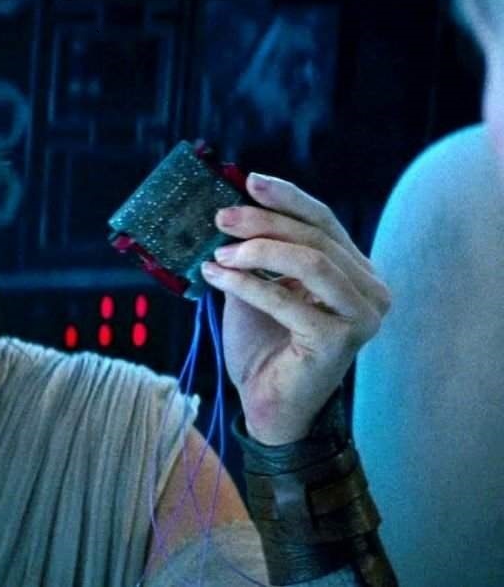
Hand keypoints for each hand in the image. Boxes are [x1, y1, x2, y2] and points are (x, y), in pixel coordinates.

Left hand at [199, 173, 390, 444]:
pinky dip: (248, 284)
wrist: (266, 406)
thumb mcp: (256, 288)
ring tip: (219, 254)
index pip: (324, 222)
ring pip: (312, 261)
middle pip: (316, 237)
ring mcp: (361, 316)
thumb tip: (226, 212)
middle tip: (221, 217)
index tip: (249, 180)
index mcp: (354, 271)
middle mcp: (369, 290)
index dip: (287, 198)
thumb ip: (254, 254)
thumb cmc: (263, 346)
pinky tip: (217, 278)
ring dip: (258, 250)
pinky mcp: (339, 341)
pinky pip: (290, 300)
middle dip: (264, 222)